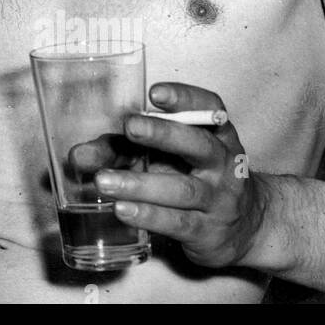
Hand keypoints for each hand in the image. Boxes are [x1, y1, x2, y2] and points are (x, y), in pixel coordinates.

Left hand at [91, 83, 267, 268]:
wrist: (246, 228)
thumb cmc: (194, 178)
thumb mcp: (167, 156)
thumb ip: (123, 150)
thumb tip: (79, 155)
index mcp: (217, 134)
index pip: (210, 108)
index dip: (185, 98)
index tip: (155, 93)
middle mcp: (223, 163)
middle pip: (197, 144)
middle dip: (162, 133)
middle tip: (129, 126)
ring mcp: (218, 199)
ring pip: (181, 189)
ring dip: (139, 184)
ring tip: (104, 181)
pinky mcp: (208, 231)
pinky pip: (178, 222)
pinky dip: (148, 215)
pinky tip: (122, 209)